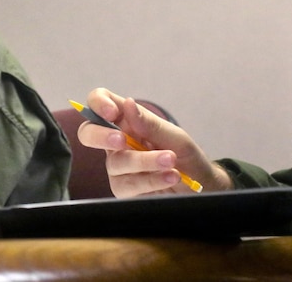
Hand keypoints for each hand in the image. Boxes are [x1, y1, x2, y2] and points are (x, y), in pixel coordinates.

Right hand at [76, 88, 232, 196]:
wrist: (203, 188)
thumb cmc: (188, 157)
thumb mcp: (175, 137)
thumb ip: (150, 123)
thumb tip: (127, 103)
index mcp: (126, 121)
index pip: (99, 102)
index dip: (98, 103)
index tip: (111, 112)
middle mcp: (117, 142)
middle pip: (88, 133)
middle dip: (101, 136)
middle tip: (122, 141)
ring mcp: (118, 167)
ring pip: (115, 162)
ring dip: (145, 162)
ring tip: (171, 162)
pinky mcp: (124, 189)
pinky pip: (127, 185)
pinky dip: (151, 180)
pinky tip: (170, 177)